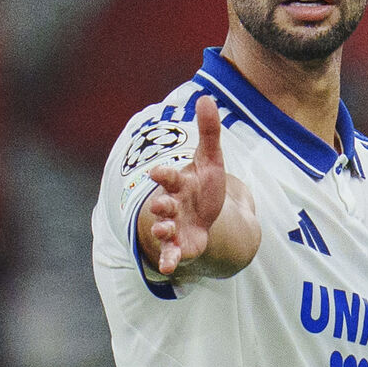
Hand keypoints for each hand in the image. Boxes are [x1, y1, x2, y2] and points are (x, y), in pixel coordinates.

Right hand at [144, 94, 225, 275]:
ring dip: (161, 230)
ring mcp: (174, 225)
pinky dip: (168, 259)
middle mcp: (172, 204)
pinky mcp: (179, 245)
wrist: (208, 214)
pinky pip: (171, 253)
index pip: (169, 177)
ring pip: (163, 228)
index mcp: (178, 182)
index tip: (155, 173)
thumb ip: (208, 132)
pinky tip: (167, 268)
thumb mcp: (212, 159)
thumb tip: (206, 97)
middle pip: (163, 204)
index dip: (164, 175)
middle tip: (160, 205)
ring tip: (162, 231)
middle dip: (160, 205)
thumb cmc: (204, 185)